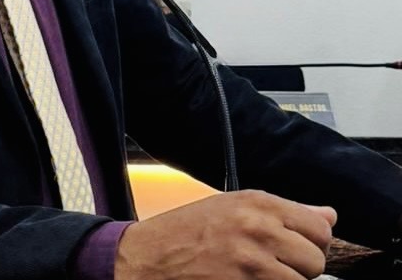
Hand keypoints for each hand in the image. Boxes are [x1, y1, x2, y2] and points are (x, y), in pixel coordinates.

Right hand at [115, 189, 336, 279]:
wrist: (147, 259)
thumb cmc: (186, 232)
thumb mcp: (231, 208)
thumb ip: (284, 212)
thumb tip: (328, 216)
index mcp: (256, 203)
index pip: (319, 229)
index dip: (311, 243)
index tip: (293, 248)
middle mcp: (257, 230)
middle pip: (315, 260)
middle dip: (299, 269)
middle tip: (271, 266)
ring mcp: (252, 265)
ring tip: (258, 277)